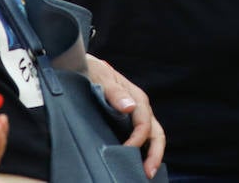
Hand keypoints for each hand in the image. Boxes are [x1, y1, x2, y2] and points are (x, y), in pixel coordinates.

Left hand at [85, 55, 165, 177]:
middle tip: (148, 174)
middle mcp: (140, 108)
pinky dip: (143, 152)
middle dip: (155, 154)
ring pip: (152, 138)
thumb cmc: (92, 71)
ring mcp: (135, 116)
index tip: (124, 152)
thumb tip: (129, 107)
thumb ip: (115, 93)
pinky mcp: (127, 122)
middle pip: (156, 134)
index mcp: (137, 98)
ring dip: (151, 156)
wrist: (83, 66)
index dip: (137, 140)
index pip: (144, 124)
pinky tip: (136, 164)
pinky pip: (141, 138)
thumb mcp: (101, 77)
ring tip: (145, 174)